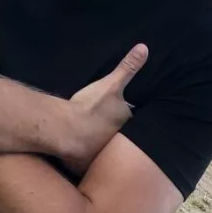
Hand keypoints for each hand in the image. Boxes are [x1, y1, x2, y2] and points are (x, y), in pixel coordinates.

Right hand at [61, 43, 147, 175]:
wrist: (66, 132)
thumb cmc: (91, 107)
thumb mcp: (111, 84)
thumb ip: (127, 68)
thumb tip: (145, 48)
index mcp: (127, 124)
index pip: (134, 122)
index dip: (131, 118)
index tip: (127, 114)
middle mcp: (118, 143)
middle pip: (122, 139)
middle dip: (120, 135)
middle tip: (110, 127)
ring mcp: (102, 155)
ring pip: (105, 152)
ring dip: (103, 149)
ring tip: (97, 143)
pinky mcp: (85, 165)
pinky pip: (88, 162)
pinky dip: (85, 159)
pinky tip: (80, 156)